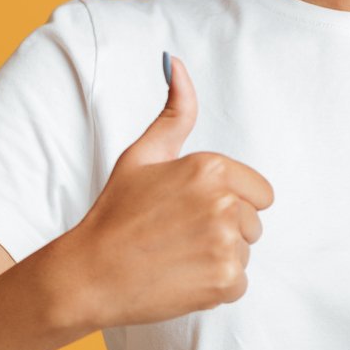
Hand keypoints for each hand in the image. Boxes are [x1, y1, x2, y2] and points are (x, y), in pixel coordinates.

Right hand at [37, 53, 273, 334]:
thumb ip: (175, 111)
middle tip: (179, 235)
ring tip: (177, 256)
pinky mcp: (225, 280)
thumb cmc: (115, 213)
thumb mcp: (143, 154)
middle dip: (225, 230)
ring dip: (219, 258)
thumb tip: (176, 63)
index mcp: (211, 167)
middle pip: (254, 223)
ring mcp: (226, 243)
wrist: (88, 275)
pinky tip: (180, 277)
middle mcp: (224, 202)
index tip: (192, 211)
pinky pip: (238, 283)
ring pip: (245, 252)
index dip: (229, 203)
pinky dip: (214, 286)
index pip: (261, 193)